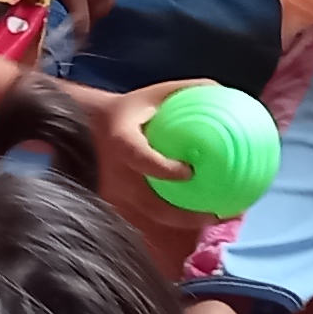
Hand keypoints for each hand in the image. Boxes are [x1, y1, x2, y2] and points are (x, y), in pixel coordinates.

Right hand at [85, 80, 206, 259]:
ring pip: (153, 216)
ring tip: (215, 218)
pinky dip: (176, 218)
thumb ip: (186, 91)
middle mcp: (117, 174)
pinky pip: (151, 216)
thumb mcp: (153, 94)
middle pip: (150, 204)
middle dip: (184, 216)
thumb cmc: (129, 110)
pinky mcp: (121, 204)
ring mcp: (117, 193)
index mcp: (123, 143)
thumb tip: (222, 91)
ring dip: (185, 222)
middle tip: (216, 213)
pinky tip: (201, 215)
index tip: (189, 172)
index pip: (140, 158)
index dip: (162, 168)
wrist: (90, 128)